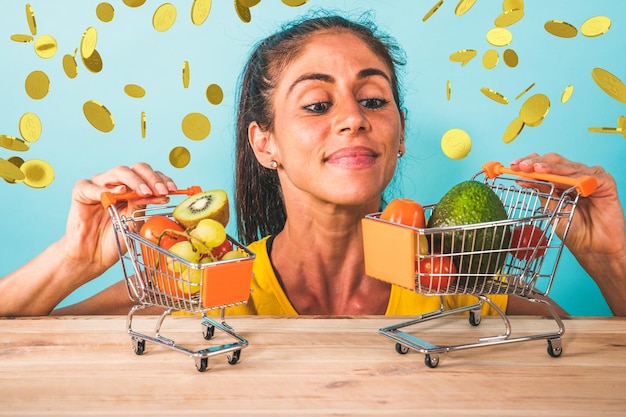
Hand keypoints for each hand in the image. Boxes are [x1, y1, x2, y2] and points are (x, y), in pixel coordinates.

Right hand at [59, 163, 177, 280]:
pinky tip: (119, 193)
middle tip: (161, 191)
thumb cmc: (115, 239)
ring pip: (119, 171)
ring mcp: (99, 184)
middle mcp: (117, 182)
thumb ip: (144, 205)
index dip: (162, 180)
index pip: (149, 176)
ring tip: (145, 192)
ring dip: (135, 181)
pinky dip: (107, 188)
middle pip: (137, 168)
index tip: (173, 189)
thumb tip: (162, 193)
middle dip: (152, 178)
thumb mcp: (135, 221)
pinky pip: (93, 185)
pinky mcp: (81, 191)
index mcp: (132, 188)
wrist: (93, 256)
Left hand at [510, 153, 624, 260]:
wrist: (593, 248)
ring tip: (537, 170)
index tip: (512, 166)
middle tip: (523, 166)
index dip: (528, 163)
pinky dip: (575, 177)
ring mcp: (590, 178)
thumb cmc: (574, 230)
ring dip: (552, 168)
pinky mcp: (605, 183)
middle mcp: (574, 176)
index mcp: (560, 181)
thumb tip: (523, 177)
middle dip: (536, 162)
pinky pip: (589, 176)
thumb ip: (542, 192)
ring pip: (569, 166)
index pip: (543, 165)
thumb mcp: (552, 209)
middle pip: (555, 160)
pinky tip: (563, 180)